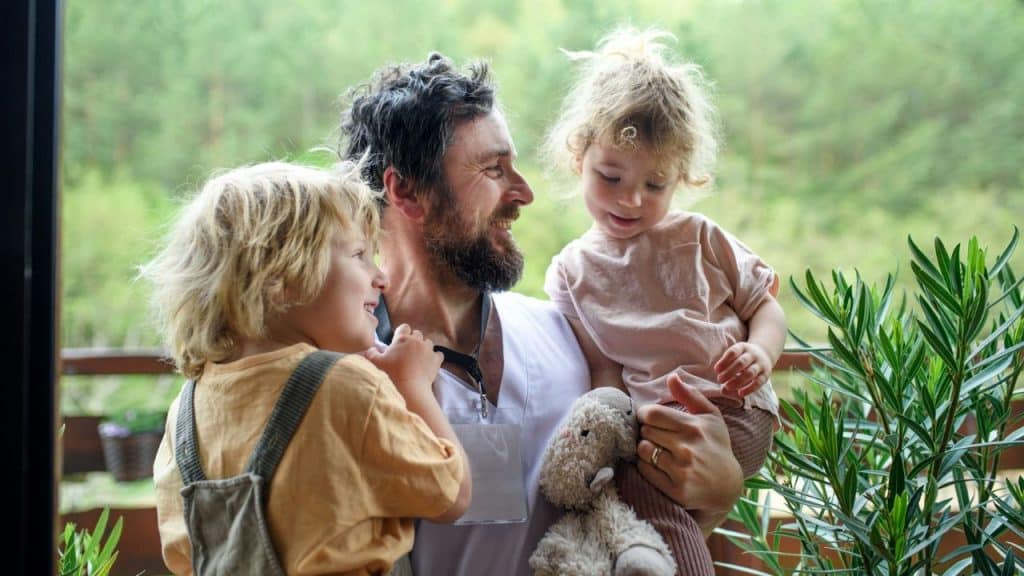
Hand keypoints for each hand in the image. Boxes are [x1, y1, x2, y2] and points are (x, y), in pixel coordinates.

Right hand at [363, 323, 442, 400]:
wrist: (409, 388)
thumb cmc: (390, 374)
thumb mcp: (375, 362)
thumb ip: (371, 353)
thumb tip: (371, 349)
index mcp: (402, 339)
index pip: (404, 327)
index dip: (401, 333)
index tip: (399, 343)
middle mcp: (416, 341)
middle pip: (417, 334)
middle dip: (413, 340)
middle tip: (407, 352)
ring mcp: (428, 349)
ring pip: (428, 342)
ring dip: (424, 348)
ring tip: (418, 358)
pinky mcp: (436, 360)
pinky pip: (438, 354)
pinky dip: (434, 357)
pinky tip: (429, 363)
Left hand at [635, 374, 742, 531]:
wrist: (727, 486)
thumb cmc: (716, 446)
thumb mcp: (710, 417)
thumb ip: (690, 395)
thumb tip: (672, 376)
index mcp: (694, 427)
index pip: (651, 414)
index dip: (645, 414)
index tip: (650, 419)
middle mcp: (688, 448)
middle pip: (645, 431)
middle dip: (647, 432)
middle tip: (656, 436)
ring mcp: (681, 470)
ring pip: (643, 450)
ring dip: (645, 449)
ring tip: (656, 449)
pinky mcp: (675, 489)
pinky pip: (645, 470)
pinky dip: (645, 465)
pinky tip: (657, 464)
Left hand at [715, 341, 771, 398]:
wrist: (764, 354)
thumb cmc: (742, 358)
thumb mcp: (734, 357)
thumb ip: (726, 369)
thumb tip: (722, 390)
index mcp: (743, 347)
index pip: (733, 352)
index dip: (724, 361)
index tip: (716, 370)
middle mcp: (753, 354)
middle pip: (741, 362)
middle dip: (729, 372)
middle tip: (719, 379)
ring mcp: (761, 364)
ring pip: (750, 372)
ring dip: (738, 381)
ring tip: (727, 387)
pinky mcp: (765, 375)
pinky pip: (758, 382)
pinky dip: (749, 389)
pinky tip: (740, 394)